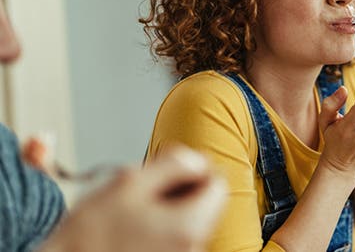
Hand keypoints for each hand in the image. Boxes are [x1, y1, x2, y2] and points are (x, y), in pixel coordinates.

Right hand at [40, 146, 225, 251]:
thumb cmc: (90, 233)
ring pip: (189, 219)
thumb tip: (198, 158)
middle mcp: (194, 246)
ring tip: (133, 208)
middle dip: (180, 186)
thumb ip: (174, 163)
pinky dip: (159, 225)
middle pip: (205, 202)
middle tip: (146, 185)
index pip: (218, 184)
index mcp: (191, 225)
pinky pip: (175, 236)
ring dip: (167, 205)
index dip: (195, 167)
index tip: (169, 166)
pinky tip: (132, 226)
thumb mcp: (130, 182)